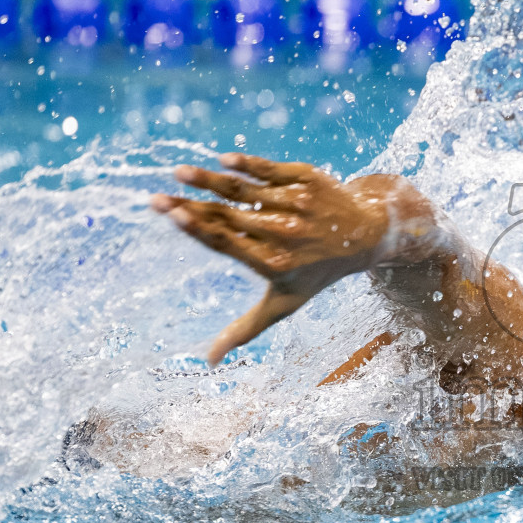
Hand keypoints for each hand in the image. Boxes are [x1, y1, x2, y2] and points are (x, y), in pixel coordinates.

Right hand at [152, 153, 389, 366]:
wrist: (367, 233)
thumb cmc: (317, 271)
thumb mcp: (286, 303)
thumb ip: (246, 329)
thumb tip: (211, 362)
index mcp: (275, 263)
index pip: (228, 243)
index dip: (198, 228)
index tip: (172, 215)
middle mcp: (286, 233)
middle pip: (228, 216)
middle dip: (189, 205)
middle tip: (156, 199)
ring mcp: (297, 203)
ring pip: (244, 189)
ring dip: (208, 179)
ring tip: (179, 173)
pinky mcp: (306, 178)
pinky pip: (269, 168)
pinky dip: (246, 163)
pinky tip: (222, 160)